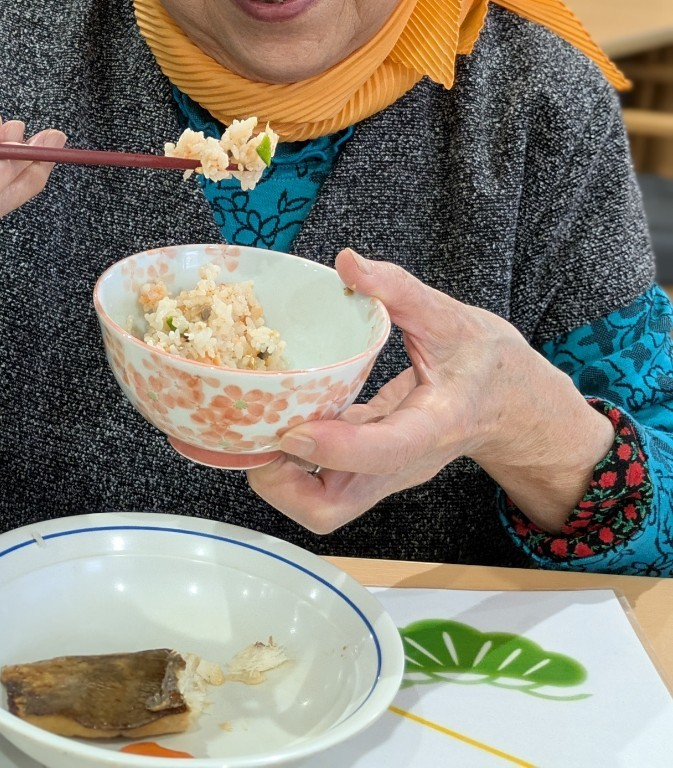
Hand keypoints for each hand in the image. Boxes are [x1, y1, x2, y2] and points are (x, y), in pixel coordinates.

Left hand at [248, 249, 613, 534]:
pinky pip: (318, 482)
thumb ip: (398, 289)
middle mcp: (402, 463)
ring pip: (319, 505)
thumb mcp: (450, 317)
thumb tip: (346, 262)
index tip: (293, 429)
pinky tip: (274, 415)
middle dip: (281, 483)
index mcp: (435, 424)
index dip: (336, 447)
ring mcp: (381, 473)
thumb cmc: (485, 363)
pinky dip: (286, 461)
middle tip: (257, 428)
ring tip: (256, 420)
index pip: (386, 451)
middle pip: (332, 508)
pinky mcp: (366, 469)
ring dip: (276, 475)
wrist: (513, 406)